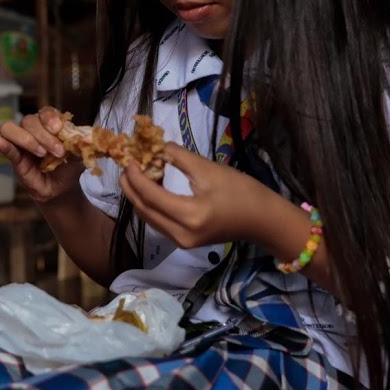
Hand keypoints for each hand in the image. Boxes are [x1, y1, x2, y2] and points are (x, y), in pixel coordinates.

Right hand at [0, 106, 83, 204]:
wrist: (63, 188)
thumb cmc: (69, 166)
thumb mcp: (79, 154)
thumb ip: (80, 143)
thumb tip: (85, 136)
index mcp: (48, 124)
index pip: (44, 112)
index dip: (49, 118)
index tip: (58, 129)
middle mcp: (33, 129)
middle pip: (29, 121)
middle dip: (44, 136)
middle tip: (58, 152)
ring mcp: (20, 143)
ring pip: (11, 128)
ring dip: (26, 139)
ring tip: (41, 154)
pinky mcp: (14, 157)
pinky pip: (5, 147)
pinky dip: (3, 144)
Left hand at [119, 143, 276, 249]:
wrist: (263, 220)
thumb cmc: (242, 192)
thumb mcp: (209, 169)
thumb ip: (179, 158)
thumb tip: (156, 147)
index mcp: (189, 216)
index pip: (150, 195)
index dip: (135, 176)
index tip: (129, 158)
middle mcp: (180, 234)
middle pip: (144, 210)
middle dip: (131, 187)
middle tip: (126, 166)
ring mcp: (182, 242)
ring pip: (148, 218)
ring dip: (138, 197)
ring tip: (135, 175)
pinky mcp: (184, 242)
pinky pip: (158, 223)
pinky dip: (150, 206)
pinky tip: (151, 189)